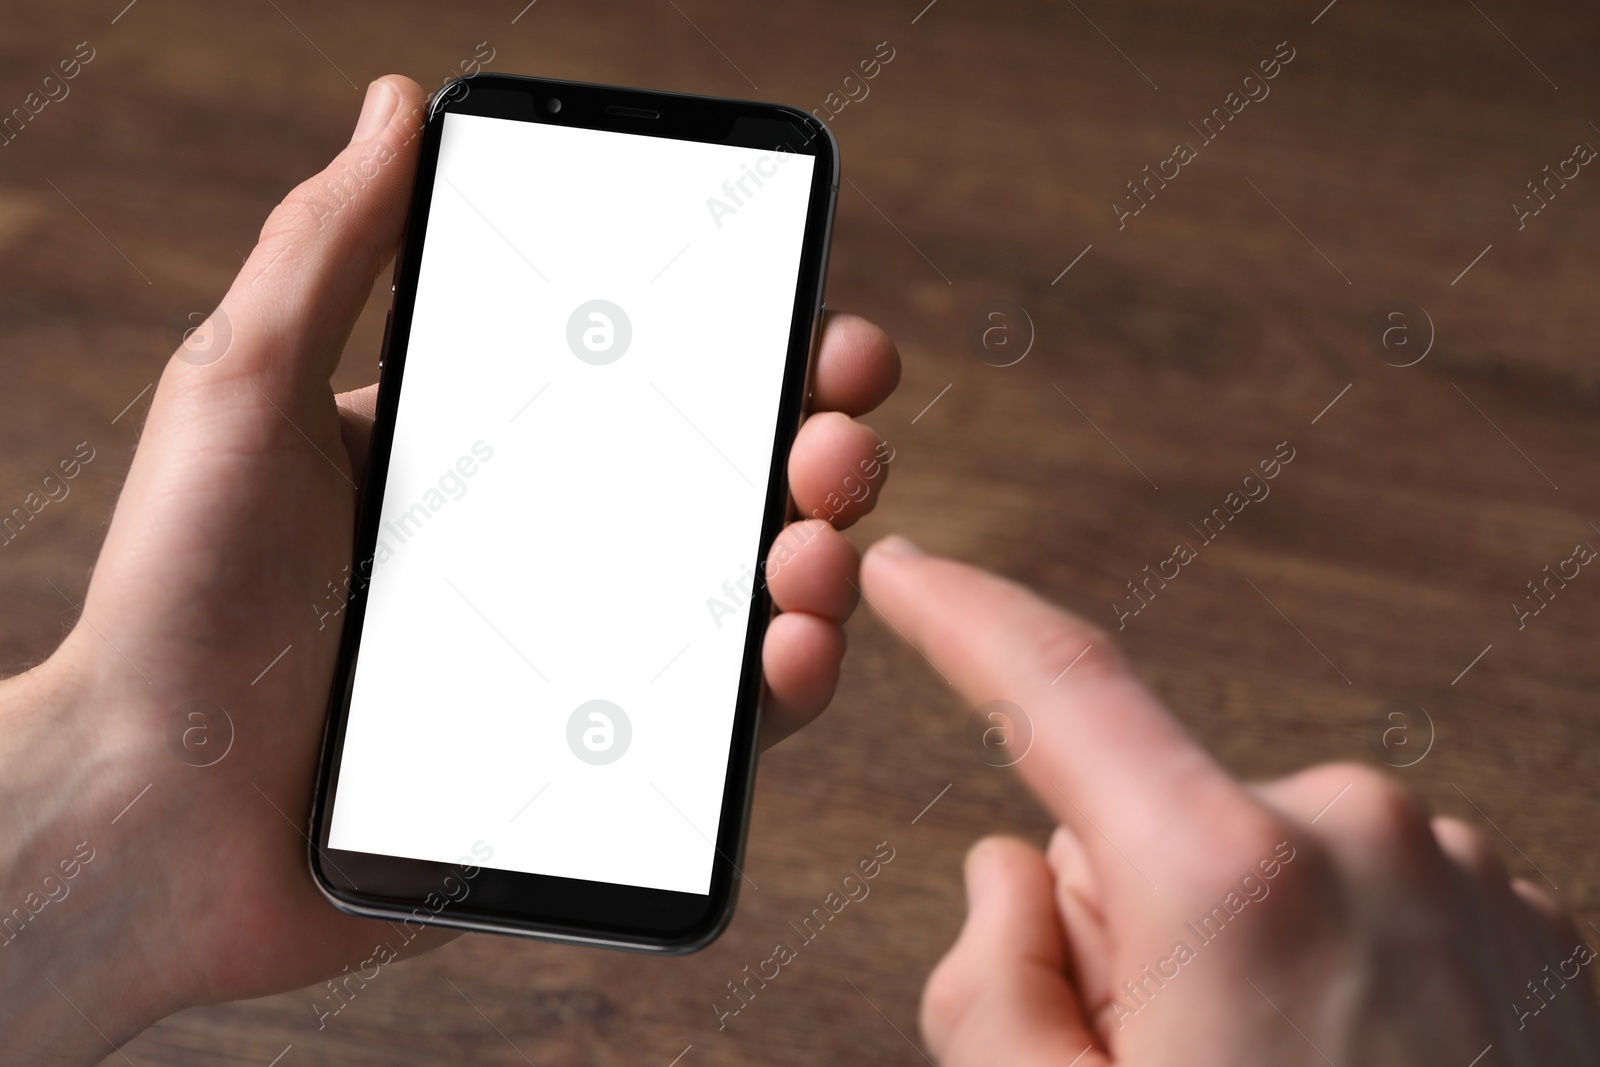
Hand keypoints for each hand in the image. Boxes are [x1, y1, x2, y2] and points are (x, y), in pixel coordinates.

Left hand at [0, 75, 897, 1062]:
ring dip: (818, 560)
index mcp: (487, 455)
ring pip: (743, 602)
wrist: (152, 820)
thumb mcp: (244, 395)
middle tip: (841, 435)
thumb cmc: (177, 602)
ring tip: (816, 545)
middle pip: (725, 488)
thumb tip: (394, 105)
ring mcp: (575, 658)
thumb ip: (325, 248)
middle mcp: (548, 550)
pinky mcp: (589, 771)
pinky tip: (794, 654)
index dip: (755, 352)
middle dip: (816, 448)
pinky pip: (717, 732)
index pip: (651, 387)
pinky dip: (784, 690)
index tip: (821, 332)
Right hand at [861, 538, 1599, 1065]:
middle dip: (1125, 913)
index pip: (1062, 692)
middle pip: (1155, 816)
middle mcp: (1362, 838)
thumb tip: (1010, 864)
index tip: (911, 572)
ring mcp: (1464, 874)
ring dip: (1233, 947)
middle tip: (1157, 1059)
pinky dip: (1330, 960)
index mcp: (1234, 881)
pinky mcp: (1527, 917)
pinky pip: (1366, 892)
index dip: (967, 623)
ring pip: (1261, 857)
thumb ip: (989, 978)